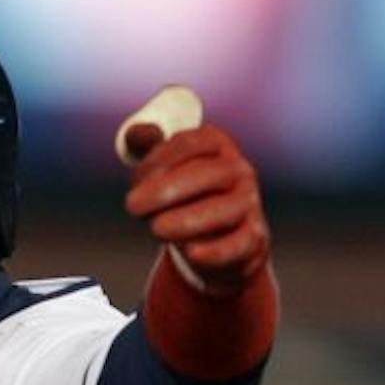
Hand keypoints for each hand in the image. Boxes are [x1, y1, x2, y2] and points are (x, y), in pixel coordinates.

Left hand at [122, 123, 270, 293]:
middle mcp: (239, 171)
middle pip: (208, 174)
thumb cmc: (182, 198)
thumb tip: (136, 132)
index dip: (159, 159)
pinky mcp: (252, 239)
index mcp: (217, 146)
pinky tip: (192, 252)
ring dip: (187, 220)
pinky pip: (238, 244)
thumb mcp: (164, 170)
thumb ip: (147, 149)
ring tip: (157, 229)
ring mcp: (248, 205)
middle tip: (132, 206)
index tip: (135, 179)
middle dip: (166, 189)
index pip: (190, 143)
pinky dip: (215, 250)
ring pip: (224, 211)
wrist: (213, 241)